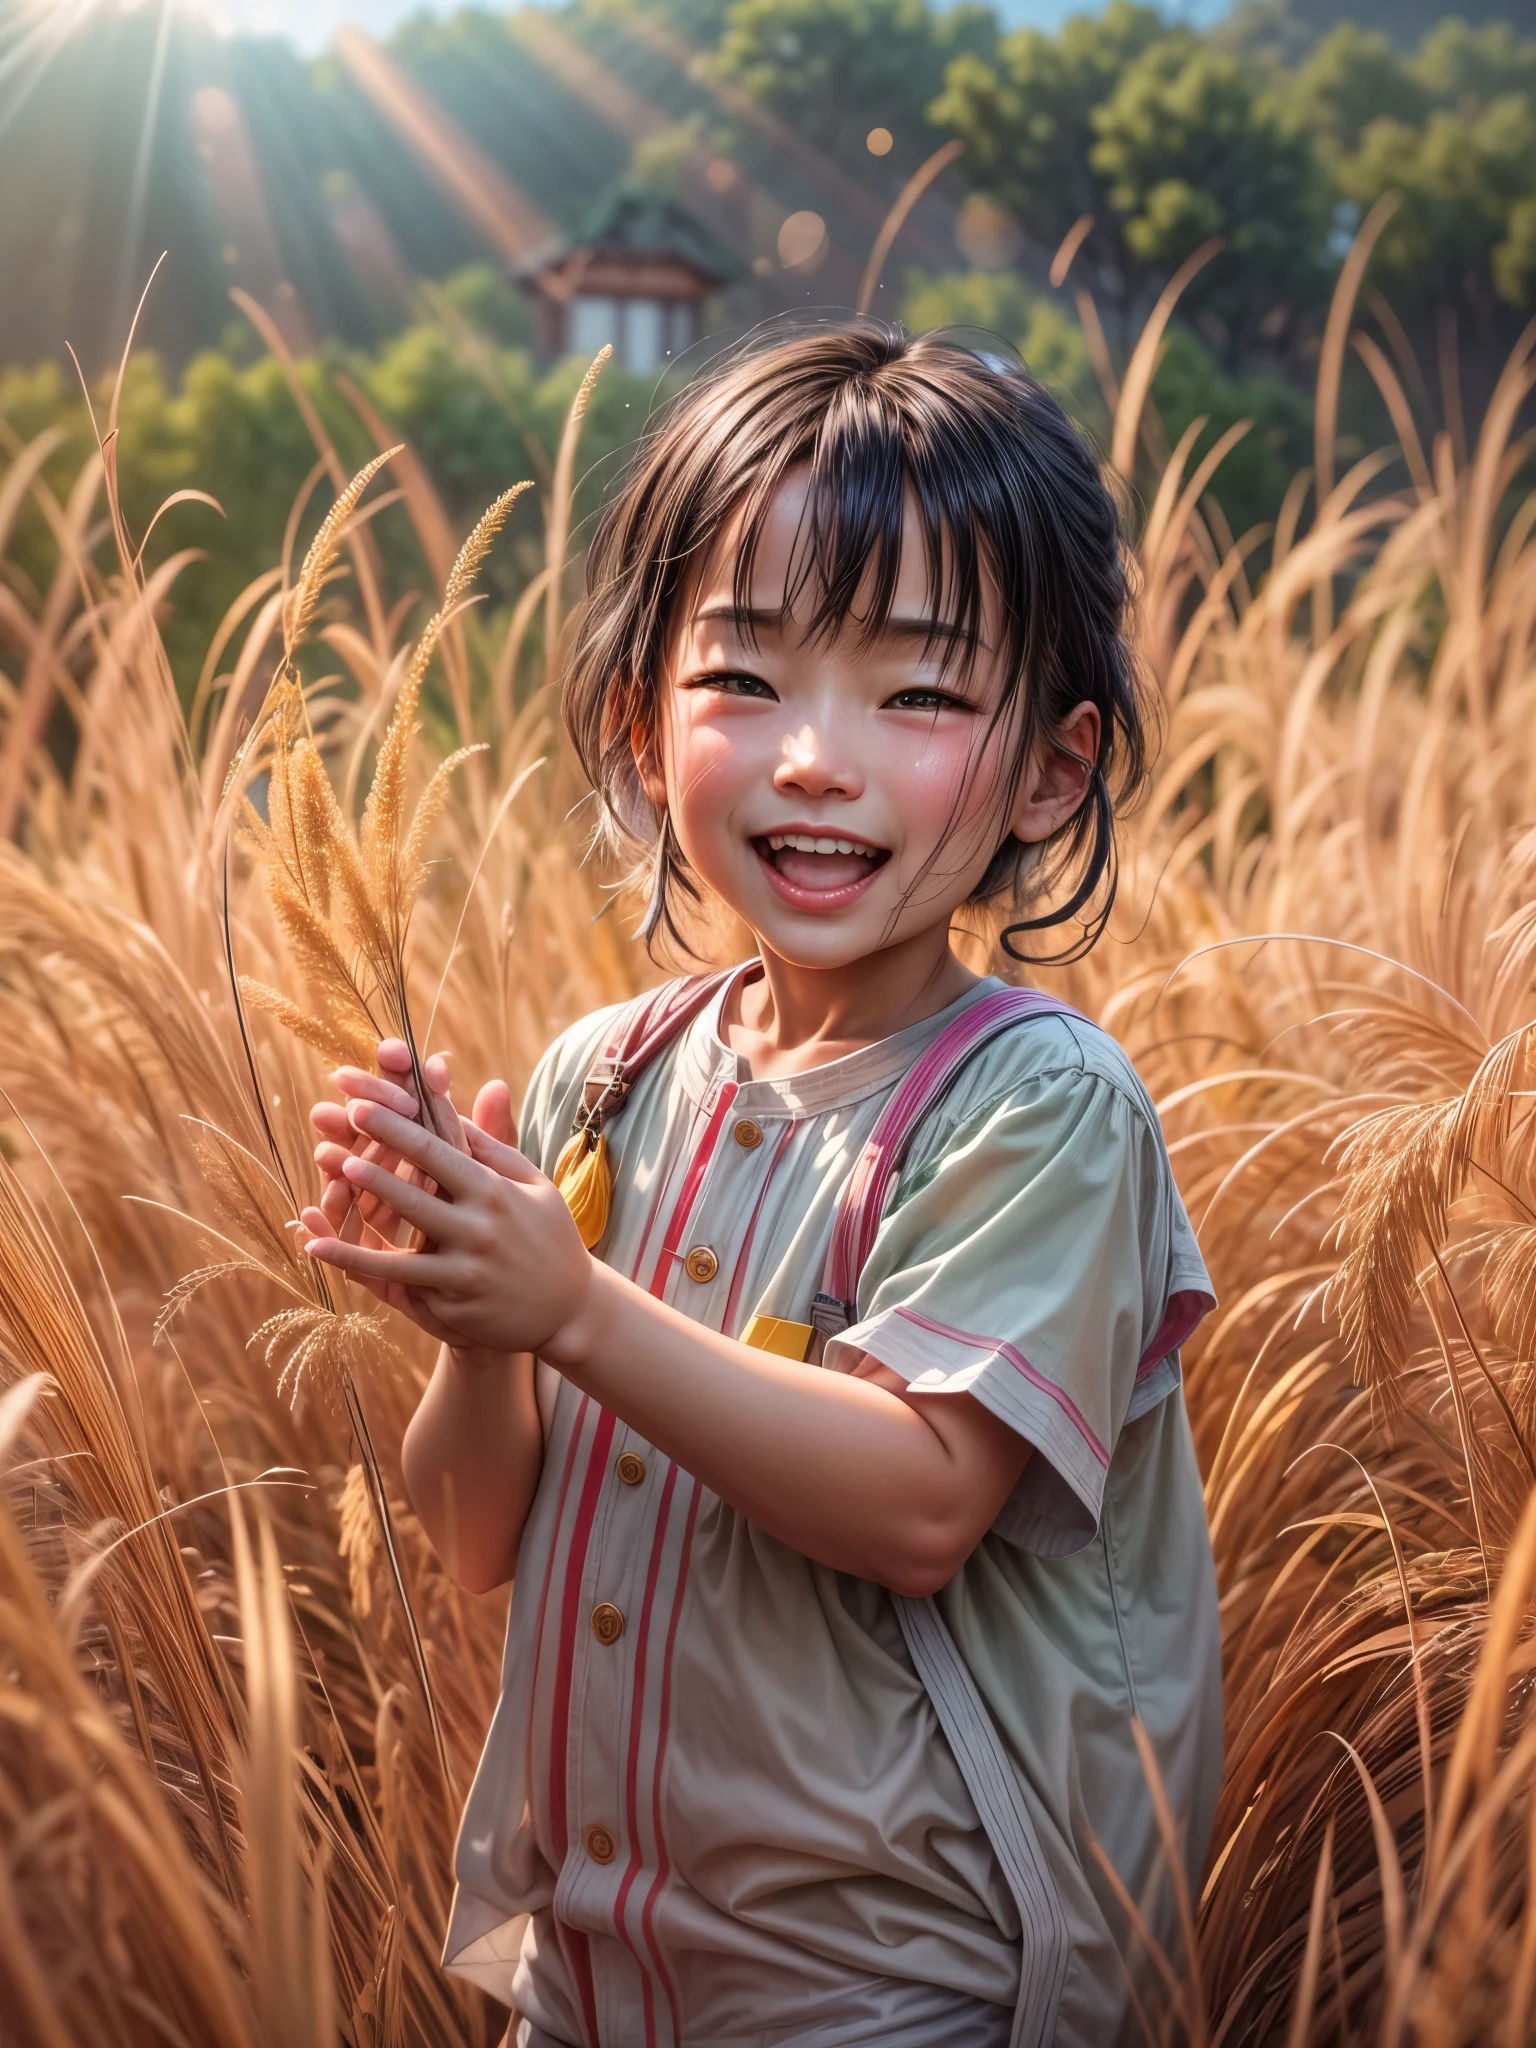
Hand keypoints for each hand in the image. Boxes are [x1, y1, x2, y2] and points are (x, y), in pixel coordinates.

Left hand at [300, 1073, 593, 1356]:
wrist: (571, 1310)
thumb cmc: (550, 1235)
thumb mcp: (533, 1184)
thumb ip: (491, 1147)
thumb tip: (453, 1106)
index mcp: (495, 1192)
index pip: (439, 1152)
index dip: (397, 1128)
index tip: (362, 1105)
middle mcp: (480, 1230)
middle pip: (415, 1196)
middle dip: (373, 1169)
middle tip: (335, 1144)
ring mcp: (465, 1272)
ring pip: (401, 1248)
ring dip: (362, 1220)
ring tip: (327, 1195)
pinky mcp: (454, 1305)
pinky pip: (406, 1285)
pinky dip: (362, 1268)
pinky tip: (324, 1251)